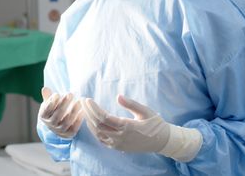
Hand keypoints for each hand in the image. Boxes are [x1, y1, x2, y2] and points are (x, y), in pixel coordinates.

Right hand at [38, 87, 83, 138]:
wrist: (58, 124)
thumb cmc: (54, 109)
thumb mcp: (49, 102)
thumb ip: (48, 96)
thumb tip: (45, 88)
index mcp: (43, 116)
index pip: (47, 109)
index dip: (52, 102)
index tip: (57, 94)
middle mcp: (50, 125)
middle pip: (57, 115)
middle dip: (64, 104)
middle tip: (70, 94)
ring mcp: (59, 131)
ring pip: (66, 122)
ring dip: (73, 111)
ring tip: (79, 101)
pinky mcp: (68, 134)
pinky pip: (74, 128)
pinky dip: (78, 120)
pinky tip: (83, 111)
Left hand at [81, 95, 201, 161]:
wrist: (161, 142)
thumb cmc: (155, 124)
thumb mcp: (145, 111)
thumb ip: (131, 104)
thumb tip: (118, 96)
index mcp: (127, 127)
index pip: (104, 117)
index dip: (93, 108)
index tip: (87, 99)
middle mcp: (120, 137)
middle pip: (98, 124)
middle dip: (88, 112)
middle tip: (82, 101)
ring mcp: (118, 144)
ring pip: (98, 133)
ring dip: (89, 121)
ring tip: (84, 109)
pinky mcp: (118, 147)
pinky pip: (102, 139)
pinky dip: (94, 130)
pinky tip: (91, 122)